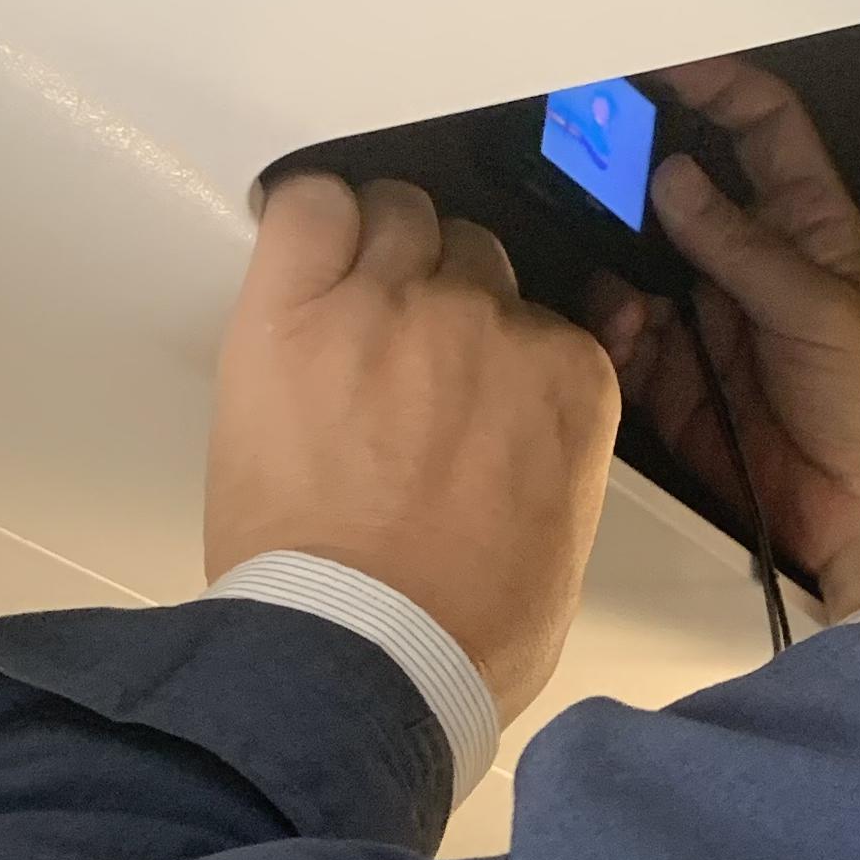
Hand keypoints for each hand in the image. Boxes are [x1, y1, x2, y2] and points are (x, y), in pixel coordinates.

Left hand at [206, 174, 620, 725]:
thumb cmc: (462, 630)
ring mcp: (388, 305)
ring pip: (395, 214)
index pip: (535, 314)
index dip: (493, 348)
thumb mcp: (561, 544)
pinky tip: (300, 264)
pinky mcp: (293, 311)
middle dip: (438, 295)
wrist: (364, 654)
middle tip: (398, 362)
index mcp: (566, 378)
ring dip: (376, 249)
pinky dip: (305, 220)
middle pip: (469, 255)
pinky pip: (308, 205)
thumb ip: (551, 460)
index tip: (462, 387)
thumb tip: (517, 447)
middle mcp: (486, 322)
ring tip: (343, 313)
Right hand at [581, 57, 859, 620]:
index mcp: (810, 226)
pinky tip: (621, 332)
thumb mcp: (819, 308)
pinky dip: (615, 331)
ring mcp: (716, 320)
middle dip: (635, 176)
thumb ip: (740, 244)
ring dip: (619, 263)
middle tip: (585, 161)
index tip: (658, 62)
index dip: (715, 84)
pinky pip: (631, 338)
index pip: (761, 126)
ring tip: (617, 278)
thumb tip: (674, 179)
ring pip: (643, 264)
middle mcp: (757, 263)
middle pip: (683, 190)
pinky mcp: (684, 379)